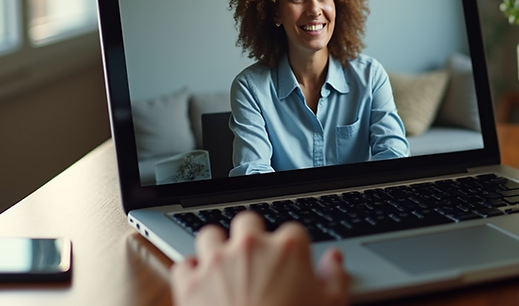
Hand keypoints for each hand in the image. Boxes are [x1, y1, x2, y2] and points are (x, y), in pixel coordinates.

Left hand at [170, 212, 349, 305]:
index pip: (293, 231)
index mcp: (288, 248)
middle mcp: (250, 247)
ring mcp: (216, 263)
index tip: (292, 261)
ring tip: (224, 264)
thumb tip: (334, 260)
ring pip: (210, 235)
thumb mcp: (333, 305)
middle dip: (251, 235)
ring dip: (217, 246)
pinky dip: (190, 272)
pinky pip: (183, 265)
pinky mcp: (190, 284)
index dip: (293, 247)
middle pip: (248, 222)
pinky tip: (200, 282)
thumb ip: (336, 278)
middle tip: (256, 257)